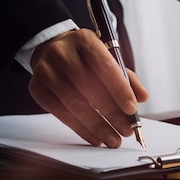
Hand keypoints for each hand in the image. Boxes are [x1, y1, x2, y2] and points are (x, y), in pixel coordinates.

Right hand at [28, 29, 147, 147]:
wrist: (50, 50)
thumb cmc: (84, 58)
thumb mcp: (106, 58)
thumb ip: (126, 77)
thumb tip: (142, 97)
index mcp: (84, 40)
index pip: (104, 66)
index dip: (119, 89)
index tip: (132, 109)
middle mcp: (62, 53)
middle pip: (89, 87)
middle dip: (111, 113)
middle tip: (126, 130)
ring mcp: (46, 70)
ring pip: (74, 103)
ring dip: (97, 125)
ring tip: (113, 139)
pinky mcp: (37, 88)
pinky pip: (61, 113)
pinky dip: (80, 129)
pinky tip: (94, 137)